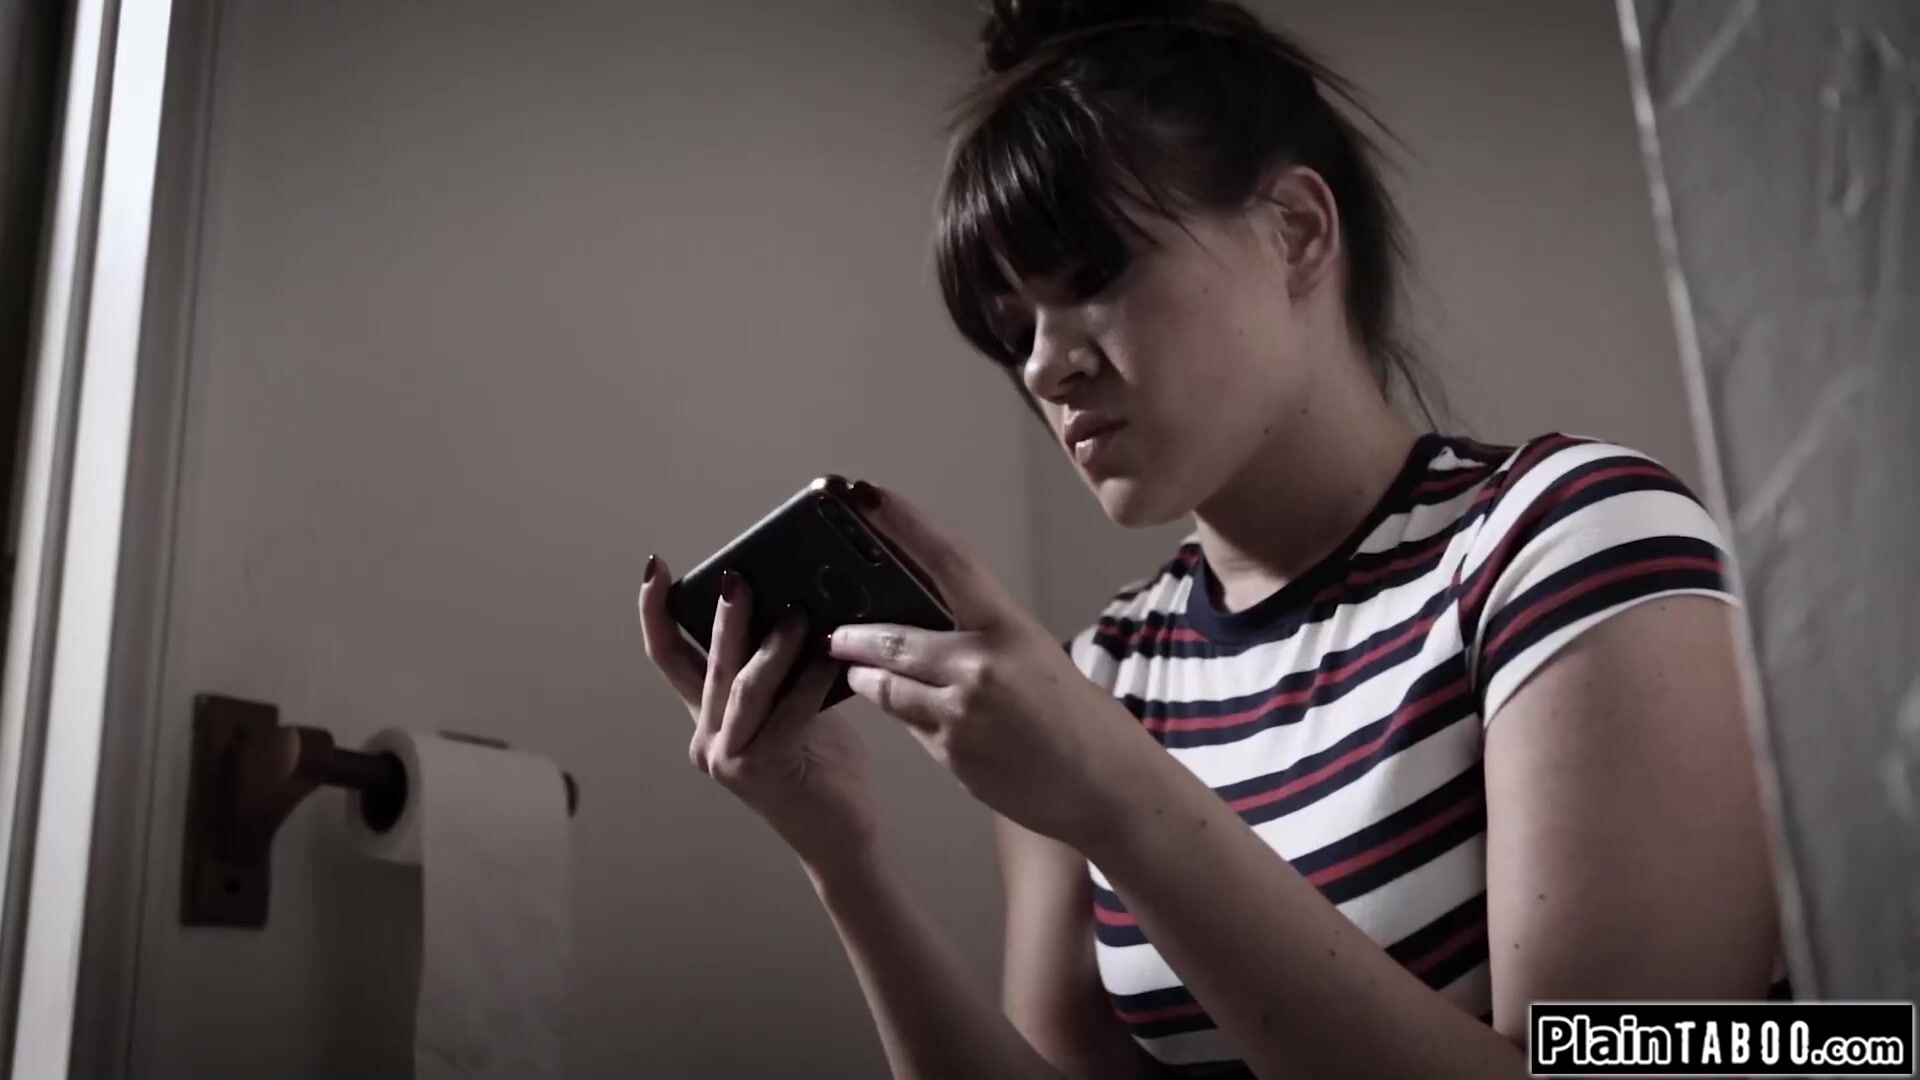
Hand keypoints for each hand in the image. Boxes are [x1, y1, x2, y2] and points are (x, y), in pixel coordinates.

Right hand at [637, 558, 881, 867]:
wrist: (842, 835)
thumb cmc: (823, 766)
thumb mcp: (791, 706)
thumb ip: (776, 669)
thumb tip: (787, 601)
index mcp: (708, 719)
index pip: (670, 658)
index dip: (655, 613)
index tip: (655, 570)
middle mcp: (706, 738)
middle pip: (706, 663)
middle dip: (722, 615)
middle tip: (737, 576)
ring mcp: (728, 757)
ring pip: (743, 684)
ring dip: (772, 645)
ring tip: (798, 614)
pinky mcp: (760, 769)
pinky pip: (786, 710)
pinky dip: (809, 680)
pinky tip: (830, 658)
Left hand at [826, 482, 1153, 850]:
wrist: (1106, 787)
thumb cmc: (1076, 718)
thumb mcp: (1035, 656)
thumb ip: (980, 640)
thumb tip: (921, 631)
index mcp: (1010, 628)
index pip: (948, 562)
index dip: (904, 524)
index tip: (868, 496)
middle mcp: (981, 667)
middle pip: (893, 639)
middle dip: (854, 637)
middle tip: (835, 633)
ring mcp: (962, 715)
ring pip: (887, 688)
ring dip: (866, 679)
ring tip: (858, 672)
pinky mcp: (952, 756)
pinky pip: (908, 726)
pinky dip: (903, 716)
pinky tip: (915, 715)